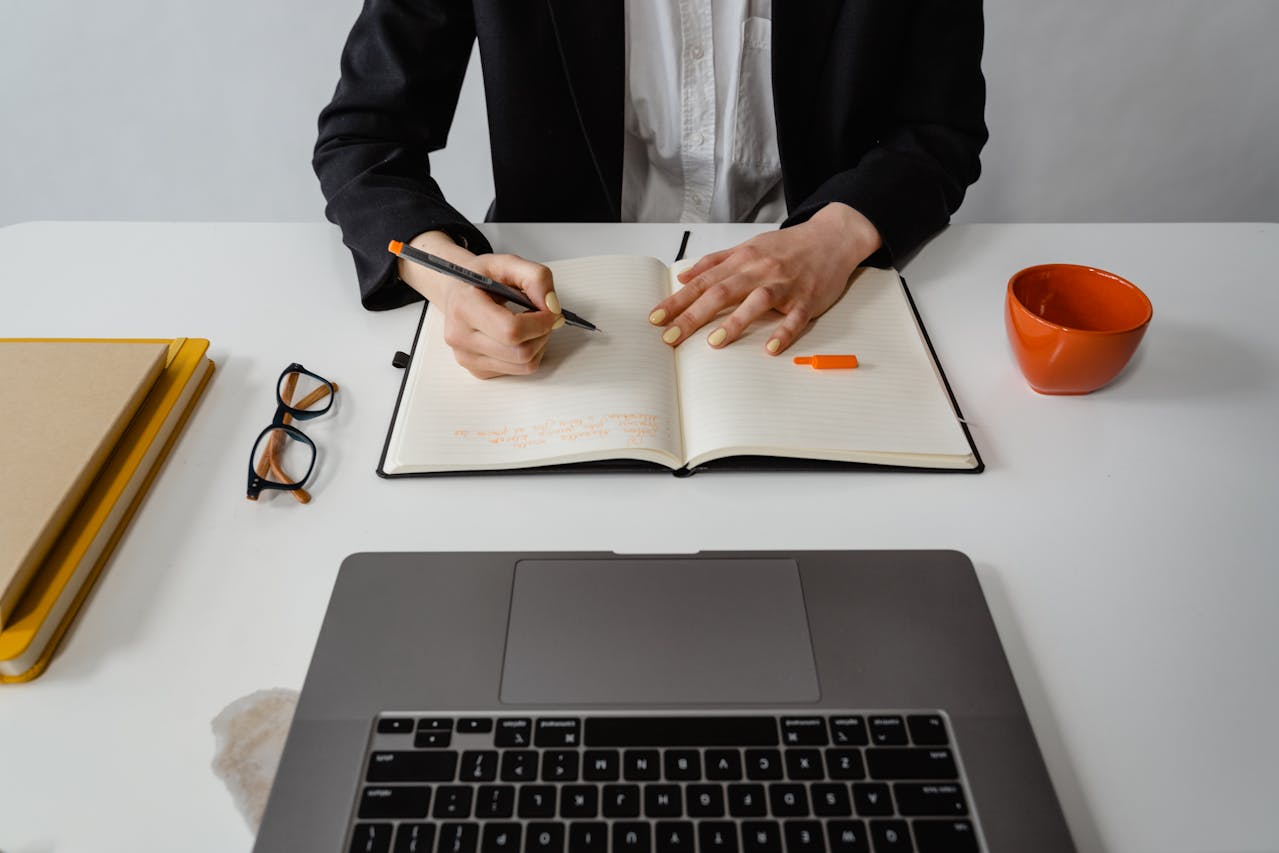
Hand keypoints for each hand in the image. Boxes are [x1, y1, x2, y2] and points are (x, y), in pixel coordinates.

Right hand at [399, 231, 564, 378]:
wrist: (457, 290)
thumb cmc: (481, 277)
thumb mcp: (508, 263)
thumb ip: (536, 277)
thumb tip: (552, 306)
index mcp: (464, 307)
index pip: (511, 330)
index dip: (540, 323)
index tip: (549, 311)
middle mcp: (460, 337)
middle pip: (521, 352)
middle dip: (542, 334)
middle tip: (543, 317)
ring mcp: (466, 357)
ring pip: (524, 365)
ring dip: (538, 345)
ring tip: (531, 325)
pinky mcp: (477, 370)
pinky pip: (518, 371)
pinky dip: (529, 355)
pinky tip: (519, 337)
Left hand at [648, 203, 881, 353]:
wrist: (831, 237)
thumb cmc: (787, 247)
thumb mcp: (748, 247)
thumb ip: (715, 261)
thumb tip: (684, 275)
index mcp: (742, 260)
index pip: (702, 282)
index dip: (677, 301)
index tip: (656, 318)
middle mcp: (760, 271)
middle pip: (722, 292)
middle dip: (693, 316)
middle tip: (671, 337)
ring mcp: (785, 285)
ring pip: (757, 301)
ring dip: (735, 322)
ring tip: (714, 341)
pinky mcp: (807, 299)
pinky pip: (795, 318)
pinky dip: (784, 333)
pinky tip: (771, 348)